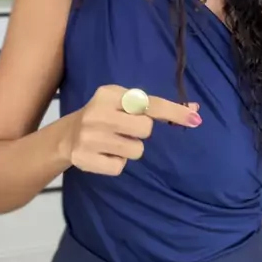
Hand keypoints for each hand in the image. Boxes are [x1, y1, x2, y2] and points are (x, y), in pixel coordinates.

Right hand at [67, 85, 200, 175]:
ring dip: (130, 148)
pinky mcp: (85, 159)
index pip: (149, 103)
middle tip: (126, 129)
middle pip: (145, 128)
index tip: (195, 118)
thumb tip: (194, 109)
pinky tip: (105, 154)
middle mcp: (98, 113)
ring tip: (114, 142)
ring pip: (136, 150)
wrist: (66, 136)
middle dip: (141, 131)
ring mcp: (90, 137)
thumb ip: (155, 106)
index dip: (174, 111)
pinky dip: (116, 163)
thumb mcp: (123, 103)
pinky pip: (120, 167)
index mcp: (109, 94)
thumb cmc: (105, 115)